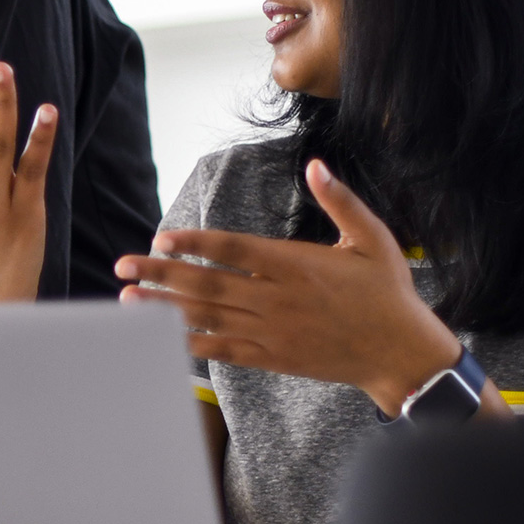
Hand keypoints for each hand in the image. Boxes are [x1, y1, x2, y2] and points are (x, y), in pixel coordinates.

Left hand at [114, 158, 461, 413]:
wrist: (401, 354)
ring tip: (127, 299)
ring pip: (208, 317)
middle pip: (209, 283)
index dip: (195, 244)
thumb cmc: (388, 292)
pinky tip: (159, 337)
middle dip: (161, 274)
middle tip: (122, 266)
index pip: (235, 250)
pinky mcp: (272, 358)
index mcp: (296, 264)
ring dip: (164, 308)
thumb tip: (316, 165)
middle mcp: (278, 298)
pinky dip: (190, 343)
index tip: (160, 240)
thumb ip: (341, 201)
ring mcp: (272, 331)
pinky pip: (223, 349)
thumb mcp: (373, 239)